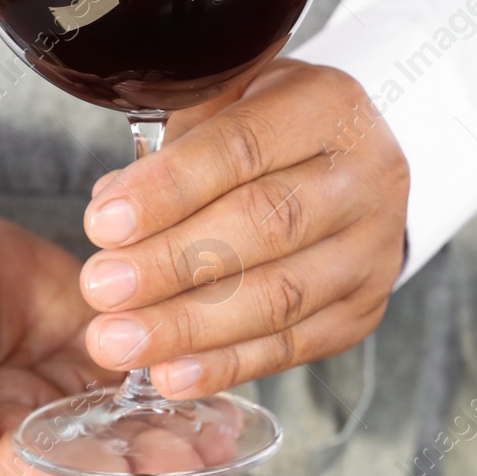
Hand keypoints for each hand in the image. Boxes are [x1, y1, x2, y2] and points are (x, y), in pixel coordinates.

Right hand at [0, 208, 205, 475]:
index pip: (28, 469)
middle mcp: (30, 423)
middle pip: (96, 456)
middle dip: (148, 465)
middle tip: (197, 462)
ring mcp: (70, 385)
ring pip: (132, 421)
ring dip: (180, 434)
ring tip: (227, 435)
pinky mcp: (102, 342)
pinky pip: (148, 369)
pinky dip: (186, 380)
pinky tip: (229, 390)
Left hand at [79, 59, 408, 397]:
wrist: (352, 165)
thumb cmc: (273, 129)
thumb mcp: (231, 100)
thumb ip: (175, 143)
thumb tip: (112, 205)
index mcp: (329, 106)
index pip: (244, 148)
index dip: (170, 189)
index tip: (103, 223)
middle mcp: (366, 176)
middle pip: (267, 225)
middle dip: (173, 263)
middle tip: (102, 288)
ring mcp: (373, 248)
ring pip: (281, 296)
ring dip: (191, 326)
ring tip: (119, 342)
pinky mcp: (363, 307)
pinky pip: (294, 345)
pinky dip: (228, 365)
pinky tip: (172, 375)